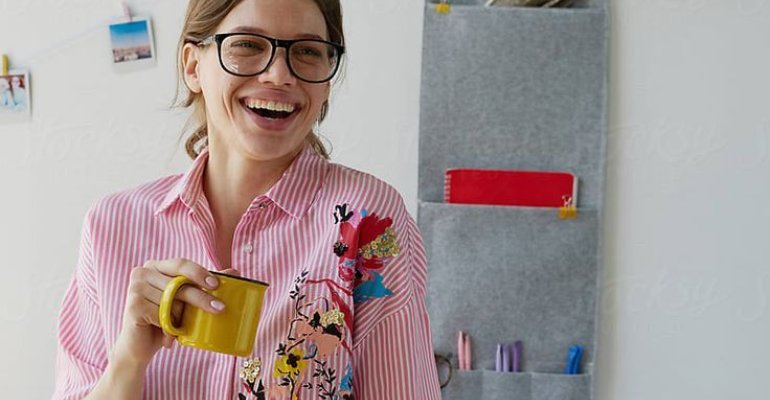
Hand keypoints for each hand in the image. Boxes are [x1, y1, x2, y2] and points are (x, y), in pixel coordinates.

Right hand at [111, 259, 238, 367]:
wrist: (138, 347)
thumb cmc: (165, 319)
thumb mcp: (185, 300)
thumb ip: (205, 284)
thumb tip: (235, 271)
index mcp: (156, 266)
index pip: (181, 264)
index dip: (200, 273)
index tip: (216, 285)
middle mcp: (142, 272)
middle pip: (179, 283)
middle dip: (201, 297)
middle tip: (220, 309)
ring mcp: (135, 288)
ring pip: (171, 301)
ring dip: (181, 318)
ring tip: (180, 327)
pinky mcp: (133, 306)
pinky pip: (161, 315)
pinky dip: (169, 328)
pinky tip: (168, 336)